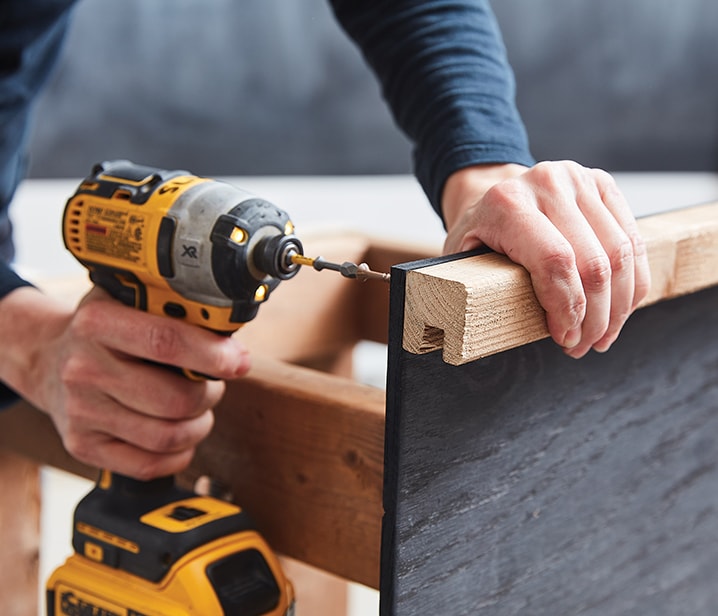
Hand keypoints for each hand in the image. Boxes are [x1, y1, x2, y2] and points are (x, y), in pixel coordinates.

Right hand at [0, 286, 249, 478]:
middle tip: (213, 383)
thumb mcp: (131, 300)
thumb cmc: (107, 330)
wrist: (49, 360)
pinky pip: (149, 465)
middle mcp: (83, 368)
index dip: (212, 355)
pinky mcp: (82, 446)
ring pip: (168, 436)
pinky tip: (180, 432)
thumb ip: (175, 308)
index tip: (238, 360)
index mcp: (97, 322)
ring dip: (199, 424)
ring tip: (197, 407)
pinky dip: (179, 454)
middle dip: (210, 394)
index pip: (166, 342)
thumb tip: (230, 330)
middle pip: (175, 399)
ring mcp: (81, 412)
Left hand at [442, 161, 650, 357]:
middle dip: (594, 317)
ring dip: (617, 307)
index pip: (554, 261)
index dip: (567, 307)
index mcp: (507, 203)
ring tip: (601, 336)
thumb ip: (483, 290)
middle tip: (583, 345)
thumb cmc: (479, 236)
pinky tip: (619, 310)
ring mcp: (579, 179)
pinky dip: (631, 284)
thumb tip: (518, 330)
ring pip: (621, 255)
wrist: (491, 195)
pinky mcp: (603, 183)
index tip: (564, 338)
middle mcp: (546, 183)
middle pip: (593, 263)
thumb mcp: (465, 263)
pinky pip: (633, 241)